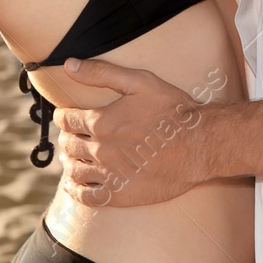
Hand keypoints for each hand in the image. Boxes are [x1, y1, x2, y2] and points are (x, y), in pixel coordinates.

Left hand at [54, 57, 211, 207]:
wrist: (199, 145)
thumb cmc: (172, 110)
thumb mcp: (139, 82)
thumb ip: (101, 72)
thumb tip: (69, 65)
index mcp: (101, 122)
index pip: (67, 120)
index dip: (63, 117)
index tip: (64, 117)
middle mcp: (100, 150)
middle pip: (69, 145)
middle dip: (67, 138)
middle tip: (70, 137)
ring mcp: (109, 175)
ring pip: (75, 171)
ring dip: (69, 163)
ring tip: (70, 160)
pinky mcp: (120, 195)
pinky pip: (87, 197)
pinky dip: (76, 191)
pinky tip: (74, 186)